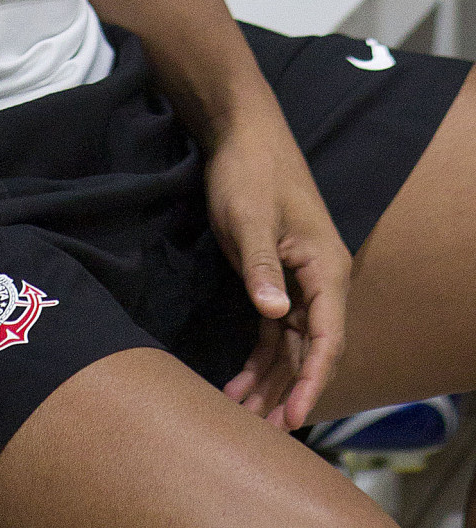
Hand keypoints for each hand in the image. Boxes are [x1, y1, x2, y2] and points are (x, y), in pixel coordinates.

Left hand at [204, 105, 351, 431]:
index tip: (292, 416)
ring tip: (245, 418)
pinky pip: (275, 331)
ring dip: (271, 381)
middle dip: (287, 392)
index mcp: (325, 268)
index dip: (312, 380)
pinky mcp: (277, 278)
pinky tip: (238, 384)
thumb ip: (261, 267)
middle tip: (261, 432)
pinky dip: (259, 358)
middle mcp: (320, 280)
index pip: (328, 337)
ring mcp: (299, 282)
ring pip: (292, 346)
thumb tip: (273, 314)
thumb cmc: (249, 172)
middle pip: (311, 350)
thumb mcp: (248, 217)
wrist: (241, 134)